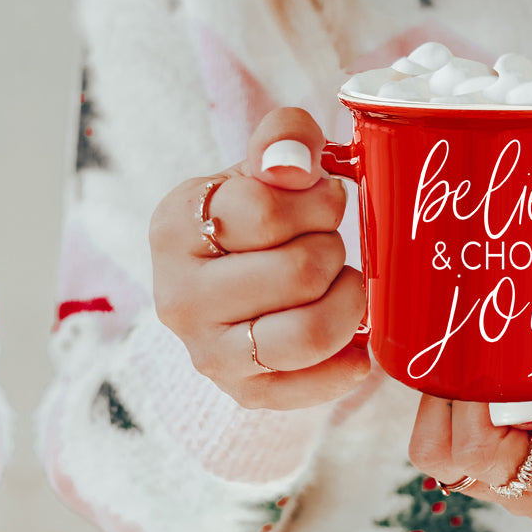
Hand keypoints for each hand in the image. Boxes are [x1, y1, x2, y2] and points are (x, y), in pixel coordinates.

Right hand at [150, 108, 369, 409]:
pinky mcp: (241, 392)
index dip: (316, 200)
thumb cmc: (255, 215)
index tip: (322, 200)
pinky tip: (356, 341)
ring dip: (348, 302)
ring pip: (307, 333)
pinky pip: (311, 386)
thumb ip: (282, 139)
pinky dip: (349, 363)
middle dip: (334, 248)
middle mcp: (178, 296)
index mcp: (175, 226)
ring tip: (343, 284)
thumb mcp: (263, 164)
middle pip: (298, 272)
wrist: (232, 277)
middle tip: (330, 243)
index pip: (264, 209)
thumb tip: (292, 165)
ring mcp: (207, 351)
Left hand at [408, 326, 531, 519]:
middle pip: (445, 459)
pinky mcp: (503, 464)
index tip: (484, 354)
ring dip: (445, 399)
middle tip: (472, 349)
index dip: (470, 403)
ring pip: (438, 450)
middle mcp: (530, 494)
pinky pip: (453, 439)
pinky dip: (454, 403)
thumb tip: (512, 403)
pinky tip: (483, 370)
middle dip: (444, 399)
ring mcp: (513, 484)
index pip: (482, 454)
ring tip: (479, 356)